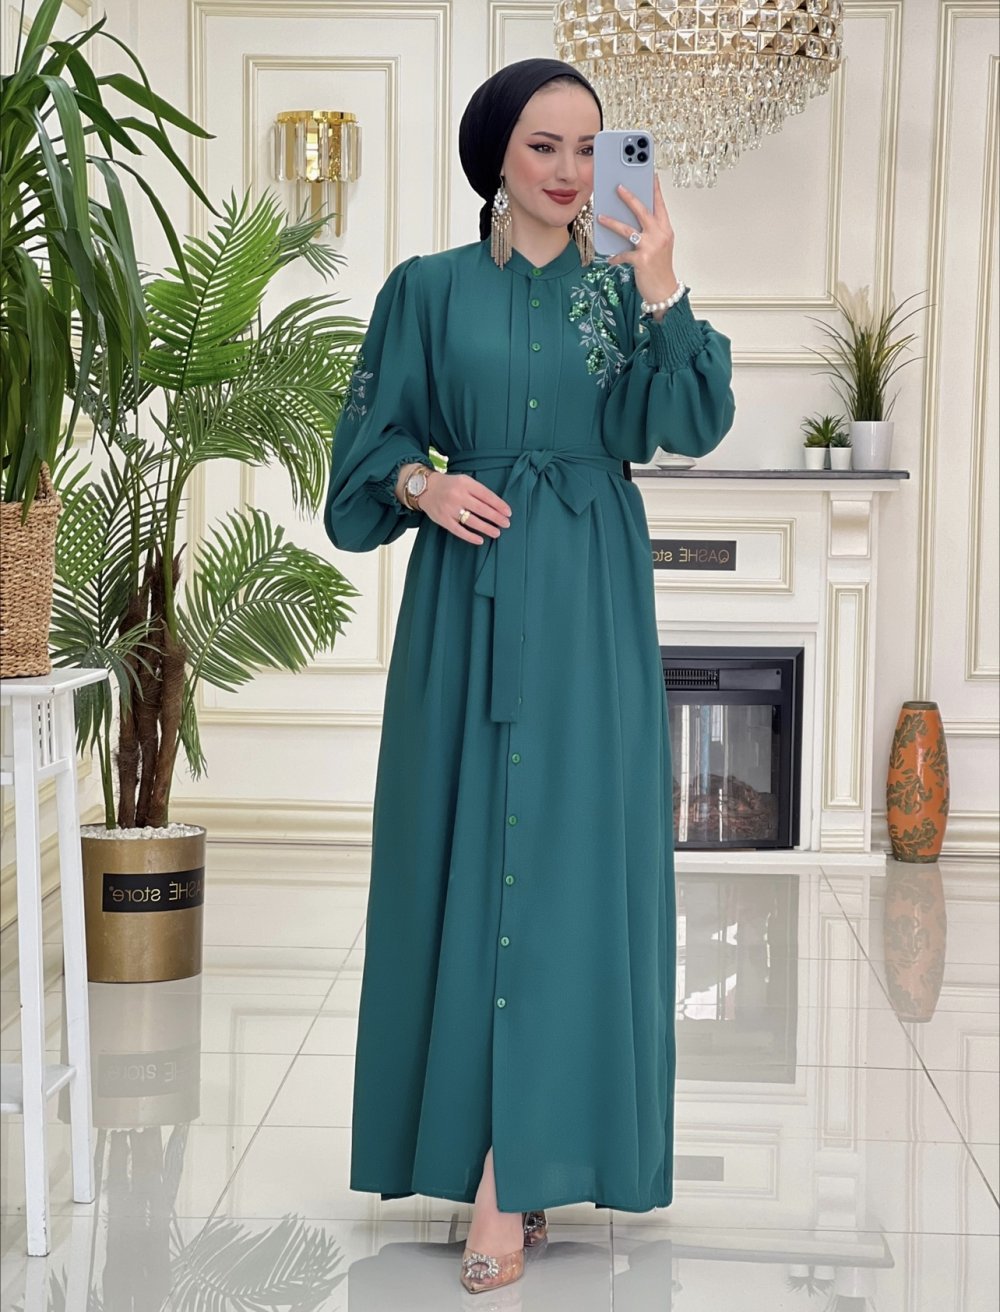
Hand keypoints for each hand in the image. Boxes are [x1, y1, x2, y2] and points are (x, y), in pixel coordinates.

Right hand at [420, 471, 510, 544]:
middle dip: (496, 517)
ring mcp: (449, 508)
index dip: (499, 505)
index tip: (508, 512)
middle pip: (481, 509)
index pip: (486, 495)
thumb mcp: (464, 481)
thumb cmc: (449, 485)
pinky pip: (459, 530)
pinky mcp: (443, 520)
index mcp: (465, 483)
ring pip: (472, 521)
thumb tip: (497, 506)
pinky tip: (480, 540)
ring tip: (497, 533)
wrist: (425, 488)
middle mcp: (458, 495)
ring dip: (486, 528)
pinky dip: (470, 536)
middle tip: (506, 524)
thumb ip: (477, 491)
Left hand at [596, 175, 677, 306]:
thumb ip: (649, 231)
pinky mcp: (641, 260)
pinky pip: (623, 254)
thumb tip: (630, 219)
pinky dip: (615, 256)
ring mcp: (651, 247)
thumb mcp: (659, 246)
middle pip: (643, 211)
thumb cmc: (660, 267)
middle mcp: (659, 235)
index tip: (650, 174)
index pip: (660, 204)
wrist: (664, 290)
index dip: (654, 189)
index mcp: (665, 229)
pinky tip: (610, 258)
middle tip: (618, 187)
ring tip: (600, 217)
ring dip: (612, 222)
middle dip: (629, 197)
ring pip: (628, 229)